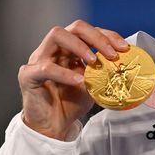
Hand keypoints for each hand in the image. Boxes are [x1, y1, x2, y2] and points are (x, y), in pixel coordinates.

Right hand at [17, 20, 129, 139]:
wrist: (53, 127)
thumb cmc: (70, 104)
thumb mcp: (94, 86)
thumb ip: (104, 73)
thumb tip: (126, 66)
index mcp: (69, 49)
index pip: (89, 32)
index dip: (108, 36)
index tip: (124, 48)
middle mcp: (54, 50)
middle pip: (74, 27)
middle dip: (97, 37)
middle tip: (112, 53)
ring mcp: (39, 59)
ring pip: (57, 35)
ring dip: (80, 45)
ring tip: (94, 61)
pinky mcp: (29, 75)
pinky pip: (46, 67)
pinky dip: (64, 73)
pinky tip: (78, 81)